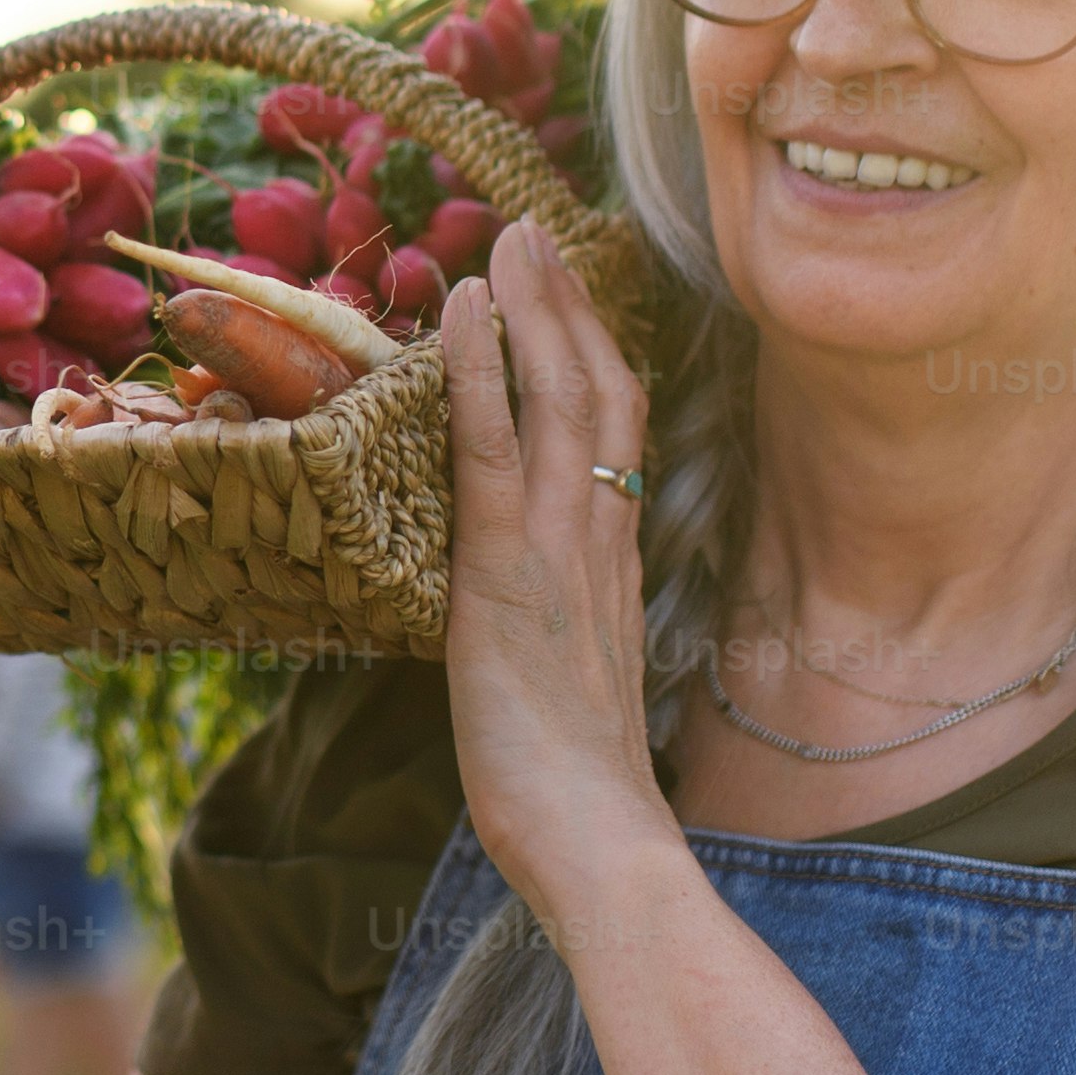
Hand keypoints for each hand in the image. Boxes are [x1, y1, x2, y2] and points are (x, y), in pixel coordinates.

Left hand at [436, 220, 677, 926]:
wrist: (598, 842)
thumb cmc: (579, 795)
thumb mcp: (573, 691)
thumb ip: (563, 641)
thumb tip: (539, 633)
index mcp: (612, 567)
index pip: (615, 435)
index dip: (595, 356)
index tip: (571, 297)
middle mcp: (597, 541)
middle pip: (599, 392)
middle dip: (570, 305)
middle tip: (538, 231)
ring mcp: (558, 550)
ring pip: (559, 398)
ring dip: (533, 309)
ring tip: (509, 239)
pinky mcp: (504, 573)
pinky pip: (492, 448)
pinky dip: (477, 370)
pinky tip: (460, 312)